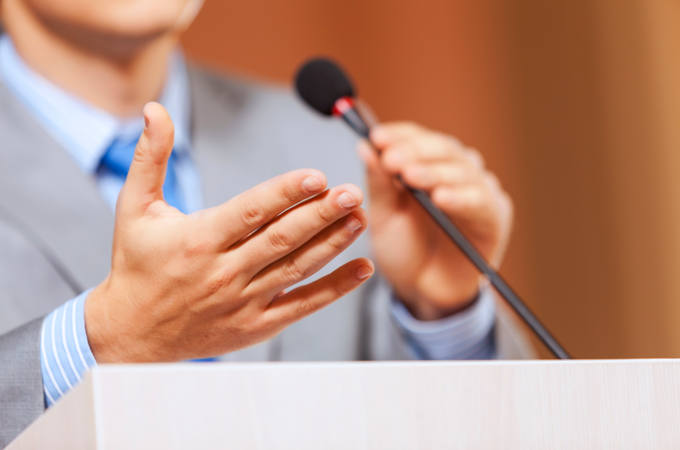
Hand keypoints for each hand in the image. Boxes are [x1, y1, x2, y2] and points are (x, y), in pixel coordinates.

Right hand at [85, 103, 373, 361]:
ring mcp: (243, 301)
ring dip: (333, 243)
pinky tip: (361, 269)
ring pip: (297, 268)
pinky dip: (334, 289)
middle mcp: (224, 272)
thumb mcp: (134, 208)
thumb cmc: (137, 265)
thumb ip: (150, 158)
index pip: (250, 212)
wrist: (132, 333)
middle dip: (321, 215)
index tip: (317, 176)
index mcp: (198, 240)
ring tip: (360, 218)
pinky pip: (302, 306)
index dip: (285, 193)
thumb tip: (156, 110)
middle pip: (282, 239)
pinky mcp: (256, 325)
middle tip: (351, 193)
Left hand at [359, 122, 511, 319]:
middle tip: (391, 158)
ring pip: (463, 171)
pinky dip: (461, 198)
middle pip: (443, 149)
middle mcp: (457, 172)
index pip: (418, 138)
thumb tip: (365, 145)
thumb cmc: (403, 250)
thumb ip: (379, 182)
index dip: (399, 135)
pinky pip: (480, 202)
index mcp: (429, 165)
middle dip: (415, 151)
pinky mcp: (494, 217)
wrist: (422, 292)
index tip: (376, 137)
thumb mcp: (382, 216)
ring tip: (410, 177)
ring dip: (435, 172)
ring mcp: (479, 192)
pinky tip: (440, 198)